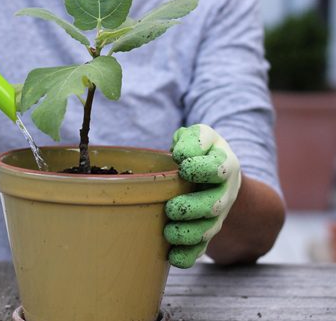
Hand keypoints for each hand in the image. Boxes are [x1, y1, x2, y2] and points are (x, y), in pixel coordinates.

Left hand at [164, 124, 241, 268]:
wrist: (218, 177)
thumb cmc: (200, 152)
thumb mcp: (200, 136)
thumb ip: (192, 138)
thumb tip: (181, 152)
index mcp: (224, 164)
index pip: (217, 168)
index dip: (200, 169)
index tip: (183, 166)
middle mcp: (223, 192)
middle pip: (214, 205)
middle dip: (192, 209)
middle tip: (171, 207)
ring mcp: (216, 215)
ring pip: (207, 231)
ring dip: (188, 234)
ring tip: (169, 232)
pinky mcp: (205, 231)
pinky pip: (200, 250)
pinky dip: (187, 256)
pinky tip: (173, 256)